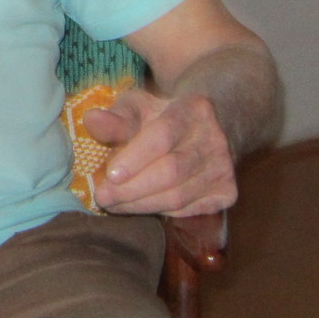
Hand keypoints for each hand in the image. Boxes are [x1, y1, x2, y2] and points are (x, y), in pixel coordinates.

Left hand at [84, 87, 237, 216]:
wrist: (217, 125)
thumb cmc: (167, 115)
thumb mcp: (141, 106)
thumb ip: (117, 117)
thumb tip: (91, 120)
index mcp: (195, 109)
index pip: (163, 136)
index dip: (135, 158)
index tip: (109, 175)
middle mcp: (216, 140)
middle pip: (170, 172)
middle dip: (131, 189)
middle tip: (102, 196)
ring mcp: (225, 169)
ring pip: (178, 196)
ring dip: (140, 204)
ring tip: (113, 203)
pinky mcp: (227, 193)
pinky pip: (187, 210)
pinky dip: (158, 210)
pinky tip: (138, 204)